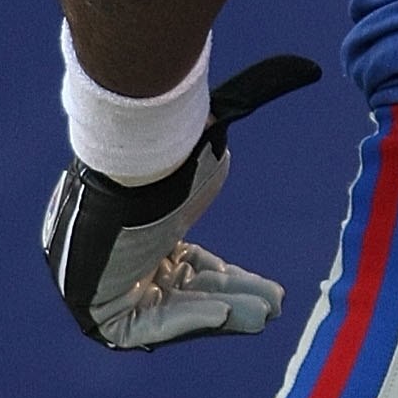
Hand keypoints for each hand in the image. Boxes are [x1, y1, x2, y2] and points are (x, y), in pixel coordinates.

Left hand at [42, 54, 319, 350]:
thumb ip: (248, 107)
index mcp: (124, 222)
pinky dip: (188, 322)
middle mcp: (110, 254)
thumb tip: (304, 68)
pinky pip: (145, 328)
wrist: (124, 173)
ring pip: (168, 309)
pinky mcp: (93, 307)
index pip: (176, 260)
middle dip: (229, 298)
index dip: (219, 275)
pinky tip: (229, 315)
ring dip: (218, 313)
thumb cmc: (164, 158)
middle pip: (176, 287)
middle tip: (272, 306)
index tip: (260, 284)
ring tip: (264, 314)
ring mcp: (98, 283)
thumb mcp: (215, 141)